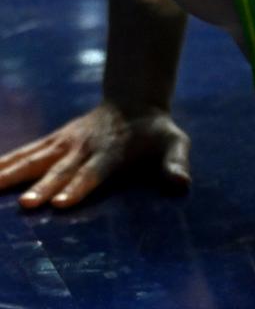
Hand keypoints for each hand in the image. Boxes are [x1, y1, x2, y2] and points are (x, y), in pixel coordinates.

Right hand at [0, 102, 190, 208]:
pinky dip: (4, 162)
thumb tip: (182, 184)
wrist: (134, 103)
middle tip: (27, 205)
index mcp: (113, 151)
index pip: (94, 171)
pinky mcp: (54, 140)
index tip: (61, 204)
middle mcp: (85, 146)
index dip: (78, 186)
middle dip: (44, 186)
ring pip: (35, 158)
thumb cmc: (156, 133)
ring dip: (12, 173)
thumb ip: (176, 163)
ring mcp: (66, 142)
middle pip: (62, 169)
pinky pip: (26, 152)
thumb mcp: (174, 143)